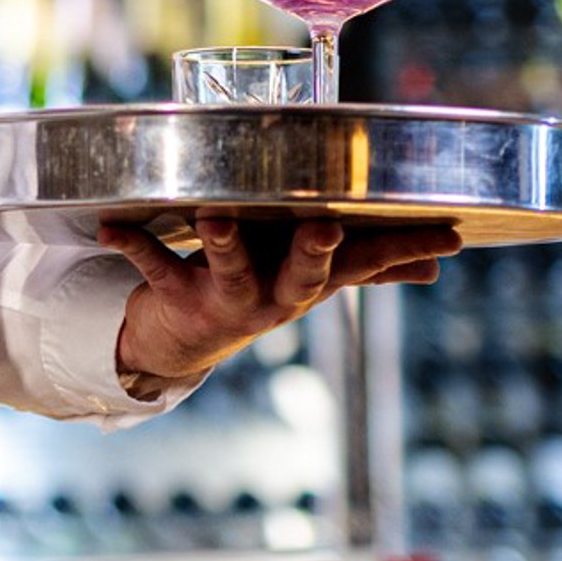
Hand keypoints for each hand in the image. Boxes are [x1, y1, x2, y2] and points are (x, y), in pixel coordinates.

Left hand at [99, 214, 462, 390]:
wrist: (182, 344)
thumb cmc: (256, 288)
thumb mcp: (313, 276)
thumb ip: (369, 265)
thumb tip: (436, 265)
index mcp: (311, 280)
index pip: (368, 262)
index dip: (407, 248)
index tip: (450, 234)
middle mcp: (276, 296)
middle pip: (305, 275)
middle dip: (317, 252)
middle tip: (326, 226)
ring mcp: (227, 301)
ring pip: (232, 272)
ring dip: (224, 244)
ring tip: (216, 216)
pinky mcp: (178, 300)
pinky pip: (155, 268)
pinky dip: (134, 245)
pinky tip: (111, 227)